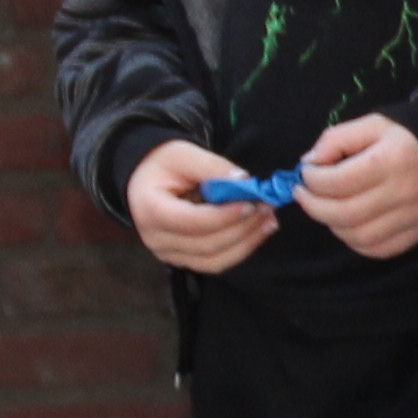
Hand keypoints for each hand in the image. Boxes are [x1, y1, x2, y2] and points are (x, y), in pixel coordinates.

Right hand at [123, 140, 274, 275]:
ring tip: (269, 220)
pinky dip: (241, 250)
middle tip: (267, 207)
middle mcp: (156, 239)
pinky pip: (216, 263)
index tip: (251, 203)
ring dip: (247, 242)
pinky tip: (259, 231)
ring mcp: (168, 254)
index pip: (191, 222)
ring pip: (214, 260)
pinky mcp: (183, 259)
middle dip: (242, 228)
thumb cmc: (164, 164)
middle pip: (206, 244)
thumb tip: (245, 181)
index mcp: (150, 210)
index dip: (224, 216)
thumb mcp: (184, 154)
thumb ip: (213, 167)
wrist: (148, 180)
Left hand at [292, 113, 417, 260]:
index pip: (335, 181)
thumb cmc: (411, 133)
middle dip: (313, 205)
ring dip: (333, 225)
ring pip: (358, 236)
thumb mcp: (373, 123)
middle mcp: (400, 193)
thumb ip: (337, 139)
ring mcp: (411, 217)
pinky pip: (379, 249)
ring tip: (327, 208)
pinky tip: (350, 225)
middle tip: (305, 194)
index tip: (306, 172)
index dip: (311, 179)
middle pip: (342, 213)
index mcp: (389, 161)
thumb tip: (310, 163)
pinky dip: (357, 242)